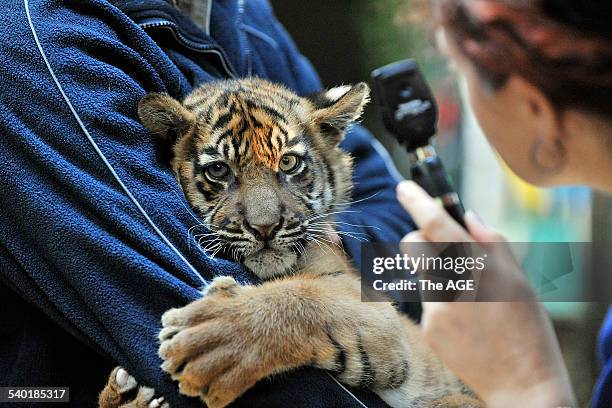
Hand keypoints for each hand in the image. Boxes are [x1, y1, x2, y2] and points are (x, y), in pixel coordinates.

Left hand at [158, 277, 271, 407]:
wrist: (307, 311)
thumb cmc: (277, 303)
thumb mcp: (246, 295)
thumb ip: (224, 301)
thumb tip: (205, 306)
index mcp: (224, 307)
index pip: (188, 315)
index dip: (172, 325)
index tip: (165, 333)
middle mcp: (227, 327)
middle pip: (186, 343)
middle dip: (173, 357)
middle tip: (170, 365)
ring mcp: (240, 347)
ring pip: (200, 370)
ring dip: (190, 382)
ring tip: (188, 386)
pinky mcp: (254, 365)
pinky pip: (227, 387)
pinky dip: (215, 398)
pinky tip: (212, 400)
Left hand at [396, 180, 575, 407]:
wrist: (521, 382)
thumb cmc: (526, 327)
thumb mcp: (520, 279)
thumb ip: (492, 243)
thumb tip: (468, 217)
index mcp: (479, 266)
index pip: (437, 224)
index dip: (416, 201)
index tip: (404, 187)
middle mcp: (452, 283)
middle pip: (412, 245)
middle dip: (419, 239)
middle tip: (439, 250)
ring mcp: (436, 308)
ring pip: (423, 275)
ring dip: (438, 278)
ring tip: (470, 303)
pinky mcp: (429, 329)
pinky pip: (428, 304)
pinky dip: (443, 306)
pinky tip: (465, 325)